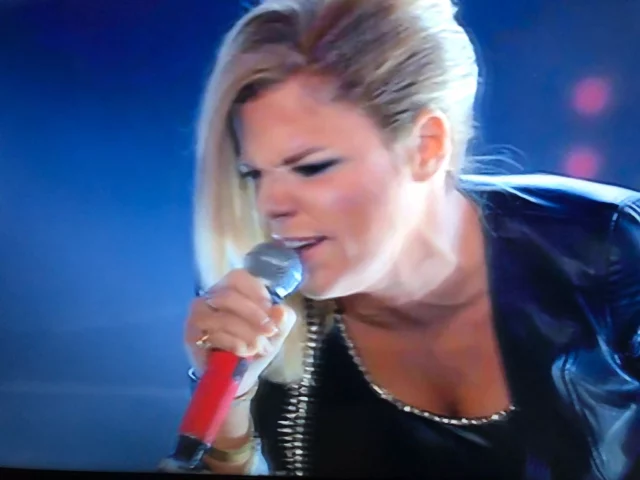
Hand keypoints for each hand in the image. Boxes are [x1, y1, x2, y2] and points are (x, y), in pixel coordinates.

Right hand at [184, 269, 296, 395]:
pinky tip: (244, 352)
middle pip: (229, 296)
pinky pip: (214, 335)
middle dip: (254, 316)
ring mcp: (197, 315)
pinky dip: (233, 344)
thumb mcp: (275, 331)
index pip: (238, 277)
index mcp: (230, 289)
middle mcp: (209, 297)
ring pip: (223, 318)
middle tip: (270, 332)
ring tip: (259, 347)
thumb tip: (280, 311)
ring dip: (246, 334)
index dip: (256, 292)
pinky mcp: (191, 336)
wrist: (237, 376)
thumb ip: (282, 318)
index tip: (271, 312)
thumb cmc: (254, 345)